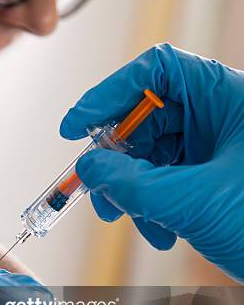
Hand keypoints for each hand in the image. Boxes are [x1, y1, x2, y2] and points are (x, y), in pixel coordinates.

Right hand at [60, 43, 243, 281]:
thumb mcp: (195, 201)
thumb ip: (134, 184)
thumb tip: (89, 167)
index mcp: (227, 97)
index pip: (156, 71)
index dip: (109, 94)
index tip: (77, 127)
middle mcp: (220, 116)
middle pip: (147, 117)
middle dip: (117, 157)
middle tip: (97, 186)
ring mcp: (215, 148)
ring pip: (152, 154)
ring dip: (131, 189)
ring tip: (126, 217)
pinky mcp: (210, 178)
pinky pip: (165, 181)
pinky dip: (151, 206)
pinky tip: (158, 232)